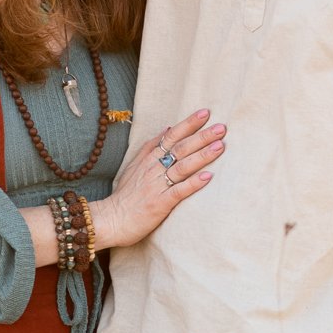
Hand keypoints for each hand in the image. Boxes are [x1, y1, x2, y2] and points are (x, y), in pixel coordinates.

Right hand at [93, 108, 224, 249]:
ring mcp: (157, 185)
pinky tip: (208, 177)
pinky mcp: (160, 203)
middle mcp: (154, 169)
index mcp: (149, 159)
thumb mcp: (133, 166)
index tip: (206, 113)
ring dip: (202, 156)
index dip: (189, 124)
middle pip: (181, 148)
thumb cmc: (126, 195)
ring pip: (182, 167)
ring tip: (220, 146)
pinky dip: (193, 183)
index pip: (172, 136)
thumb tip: (167, 129)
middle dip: (202, 136)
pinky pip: (179, 191)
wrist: (111, 220)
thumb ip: (150, 147)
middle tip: (221, 127)